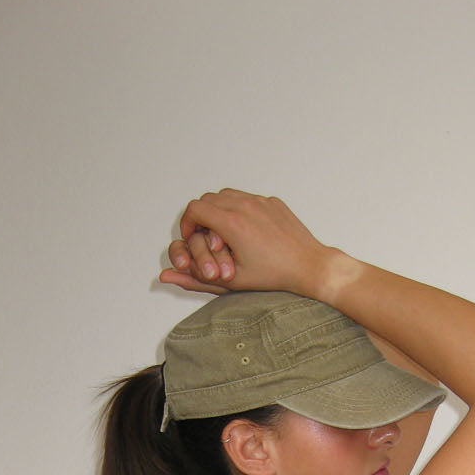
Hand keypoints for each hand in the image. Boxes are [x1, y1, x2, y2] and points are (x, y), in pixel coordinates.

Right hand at [158, 190, 331, 298]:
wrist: (310, 267)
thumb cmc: (274, 277)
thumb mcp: (229, 280)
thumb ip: (193, 277)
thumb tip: (165, 276)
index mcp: (231, 223)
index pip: (194, 209)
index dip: (187, 225)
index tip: (190, 238)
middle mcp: (244, 205)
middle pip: (208, 199)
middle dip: (201, 218)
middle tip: (204, 238)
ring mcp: (260, 201)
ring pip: (226, 194)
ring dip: (219, 211)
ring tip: (223, 234)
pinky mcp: (272, 201)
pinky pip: (247, 198)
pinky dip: (239, 209)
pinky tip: (246, 231)